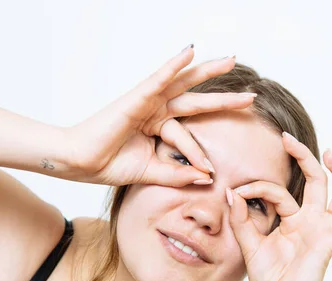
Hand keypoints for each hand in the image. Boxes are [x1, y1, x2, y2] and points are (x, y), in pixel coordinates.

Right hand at [65, 46, 255, 185]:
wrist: (81, 163)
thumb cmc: (109, 164)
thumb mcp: (153, 171)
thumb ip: (179, 173)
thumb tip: (206, 177)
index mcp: (159, 127)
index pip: (190, 134)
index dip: (201, 154)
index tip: (210, 172)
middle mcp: (156, 110)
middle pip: (196, 100)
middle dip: (224, 98)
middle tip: (250, 96)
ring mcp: (148, 101)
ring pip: (184, 83)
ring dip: (208, 72)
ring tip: (231, 61)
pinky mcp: (136, 96)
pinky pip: (159, 78)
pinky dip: (174, 65)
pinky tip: (190, 52)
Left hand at [226, 132, 331, 280]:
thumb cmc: (268, 280)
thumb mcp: (249, 245)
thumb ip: (242, 220)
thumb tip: (232, 192)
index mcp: (291, 221)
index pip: (278, 192)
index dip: (258, 187)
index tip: (237, 191)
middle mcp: (309, 221)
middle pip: (314, 182)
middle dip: (303, 158)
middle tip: (287, 138)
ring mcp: (322, 230)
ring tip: (329, 152)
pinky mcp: (329, 243)